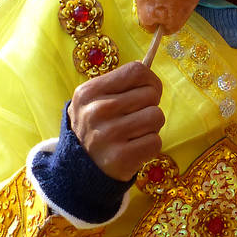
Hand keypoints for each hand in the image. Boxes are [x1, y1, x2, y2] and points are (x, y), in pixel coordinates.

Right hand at [67, 61, 165, 181]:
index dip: (150, 80)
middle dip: (149, 105)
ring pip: (157, 116)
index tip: (148, 91)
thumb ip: (121, 83)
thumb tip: (150, 68)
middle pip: (150, 94)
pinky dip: (150, 145)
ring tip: (133, 133)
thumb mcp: (94, 100)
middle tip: (134, 117)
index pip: (137, 71)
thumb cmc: (96, 127)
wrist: (79, 169)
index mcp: (89, 92)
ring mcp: (108, 135)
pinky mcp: (121, 157)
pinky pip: (156, 141)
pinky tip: (133, 148)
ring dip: (151, 126)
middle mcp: (96, 111)